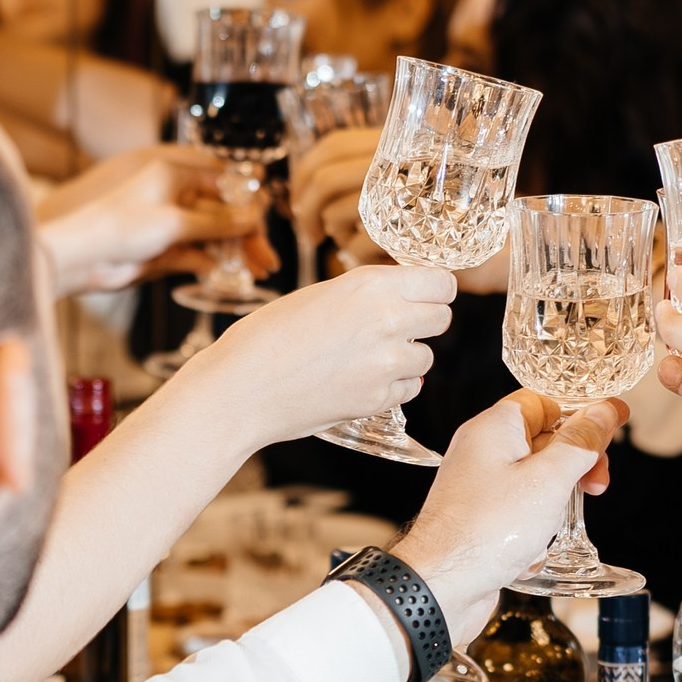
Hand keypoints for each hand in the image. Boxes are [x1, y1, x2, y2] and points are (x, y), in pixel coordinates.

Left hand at [35, 145, 266, 294]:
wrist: (83, 256)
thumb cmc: (121, 225)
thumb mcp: (176, 221)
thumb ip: (217, 222)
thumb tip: (253, 218)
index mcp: (176, 174)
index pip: (225, 184)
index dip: (248, 204)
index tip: (264, 225)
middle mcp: (175, 195)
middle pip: (222, 212)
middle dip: (246, 234)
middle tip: (266, 258)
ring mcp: (171, 223)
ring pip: (213, 235)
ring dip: (234, 252)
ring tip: (257, 270)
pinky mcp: (165, 248)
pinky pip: (198, 254)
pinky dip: (214, 263)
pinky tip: (230, 275)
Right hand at [172, 263, 455, 450]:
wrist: (239, 389)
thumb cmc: (265, 338)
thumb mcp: (319, 296)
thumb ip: (366, 294)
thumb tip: (402, 298)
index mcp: (370, 284)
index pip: (442, 282)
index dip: (433, 290)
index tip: (422, 296)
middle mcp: (386, 320)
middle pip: (443, 317)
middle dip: (424, 322)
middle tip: (395, 328)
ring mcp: (385, 363)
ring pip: (427, 357)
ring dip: (407, 358)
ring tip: (366, 359)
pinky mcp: (378, 400)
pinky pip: (409, 389)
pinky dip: (391, 388)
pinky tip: (357, 382)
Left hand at [291, 125, 505, 291]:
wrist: (499, 246)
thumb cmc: (453, 215)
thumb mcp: (416, 182)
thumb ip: (378, 173)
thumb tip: (318, 184)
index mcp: (398, 143)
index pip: (332, 146)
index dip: (305, 171)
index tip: (299, 195)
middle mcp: (401, 163)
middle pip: (327, 180)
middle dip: (307, 209)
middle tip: (310, 231)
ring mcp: (406, 199)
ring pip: (339, 214)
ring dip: (336, 233)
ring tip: (351, 242)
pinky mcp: (409, 237)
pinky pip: (358, 245)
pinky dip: (356, 255)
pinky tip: (371, 257)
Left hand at [390, 393, 627, 641]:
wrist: (440, 588)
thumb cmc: (485, 531)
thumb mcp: (548, 480)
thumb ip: (580, 443)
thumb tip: (604, 411)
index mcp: (494, 428)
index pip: (545, 402)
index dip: (582, 413)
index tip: (614, 423)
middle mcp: (483, 452)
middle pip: (545, 441)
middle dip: (575, 465)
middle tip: (596, 484)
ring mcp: (481, 487)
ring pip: (536, 482)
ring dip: (554, 505)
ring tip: (548, 527)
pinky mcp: (482, 519)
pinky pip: (521, 514)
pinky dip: (533, 531)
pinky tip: (528, 551)